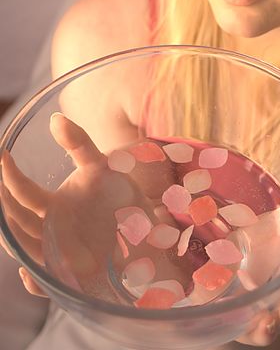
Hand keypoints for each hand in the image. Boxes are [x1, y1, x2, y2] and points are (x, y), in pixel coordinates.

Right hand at [0, 113, 162, 297]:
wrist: (145, 229)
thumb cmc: (119, 197)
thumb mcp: (103, 167)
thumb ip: (80, 144)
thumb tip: (55, 118)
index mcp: (53, 205)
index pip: (24, 192)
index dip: (10, 175)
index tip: (2, 154)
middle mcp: (50, 229)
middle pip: (19, 221)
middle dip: (6, 205)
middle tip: (1, 185)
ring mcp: (59, 253)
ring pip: (26, 249)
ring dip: (16, 241)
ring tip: (12, 227)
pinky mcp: (73, 275)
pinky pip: (47, 283)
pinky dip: (34, 282)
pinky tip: (30, 272)